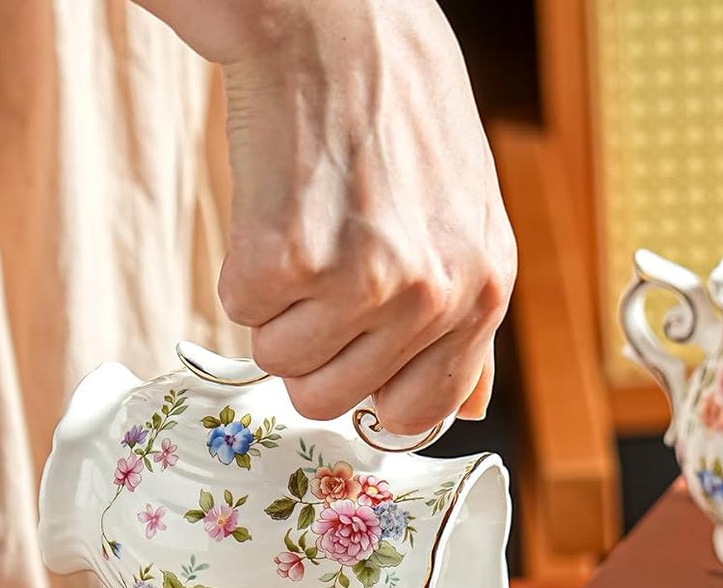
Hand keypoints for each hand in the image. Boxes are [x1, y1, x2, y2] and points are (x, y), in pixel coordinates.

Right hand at [143, 0, 515, 434]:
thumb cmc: (400, 114)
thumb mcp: (471, 220)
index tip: (353, 358)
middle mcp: (431, 297)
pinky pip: (240, 311)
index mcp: (482, 293)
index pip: (418, 413)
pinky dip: (242, 267)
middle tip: (317, 275)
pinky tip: (276, 209)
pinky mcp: (289, 256)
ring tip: (303, 233)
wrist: (337, 23)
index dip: (372, 392)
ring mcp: (362, 281)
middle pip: (331, 399)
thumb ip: (468, 323)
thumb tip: (469, 410)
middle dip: (311, 349)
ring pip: (281, 362)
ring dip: (275, 311)